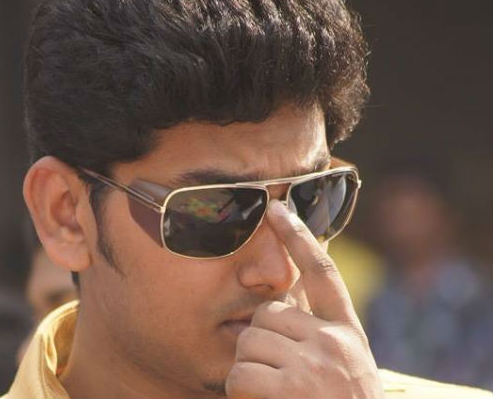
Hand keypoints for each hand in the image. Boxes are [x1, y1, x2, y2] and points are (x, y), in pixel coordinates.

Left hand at [225, 200, 383, 398]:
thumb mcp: (344, 366)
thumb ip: (315, 332)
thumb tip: (277, 301)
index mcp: (348, 333)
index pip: (322, 273)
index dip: (298, 237)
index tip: (276, 209)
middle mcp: (334, 342)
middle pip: (267, 314)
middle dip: (260, 340)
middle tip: (276, 373)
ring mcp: (315, 364)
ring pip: (249, 341)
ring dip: (250, 368)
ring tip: (274, 393)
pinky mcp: (292, 389)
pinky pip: (241, 373)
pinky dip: (241, 392)